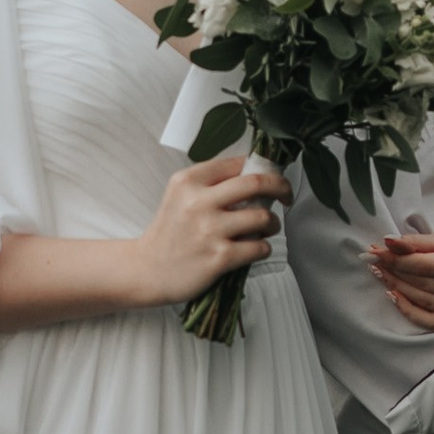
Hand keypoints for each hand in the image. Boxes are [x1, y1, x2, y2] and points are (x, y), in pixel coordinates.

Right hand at [134, 149, 286, 307]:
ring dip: (272, 223)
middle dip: (281, 187)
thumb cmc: (170, 232)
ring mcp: (209, 230)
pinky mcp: (218, 257)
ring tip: (267, 228)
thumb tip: (255, 173)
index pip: (237, 163)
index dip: (262, 168)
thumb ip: (211, 183)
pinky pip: (259, 247)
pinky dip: (263, 248)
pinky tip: (255, 248)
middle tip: (286, 195)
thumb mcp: (180, 196)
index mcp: (188, 181)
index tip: (271, 177)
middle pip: (256, 183)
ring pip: (263, 217)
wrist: (147, 270)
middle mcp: (198, 202)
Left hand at [363, 208, 433, 333]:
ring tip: (379, 273)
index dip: (397, 259)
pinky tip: (392, 295)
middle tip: (372, 260)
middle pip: (422, 284)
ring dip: (396, 287)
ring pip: (422, 301)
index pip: (425, 266)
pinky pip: (429, 321)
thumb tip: (387, 243)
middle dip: (394, 271)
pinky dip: (408, 310)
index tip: (375, 251)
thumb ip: (416, 242)